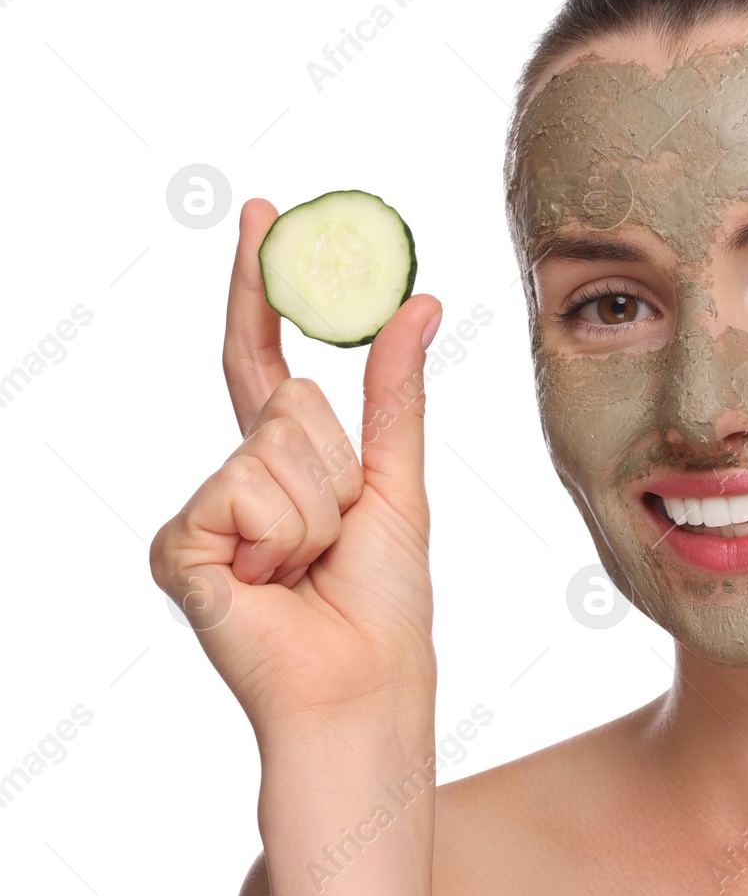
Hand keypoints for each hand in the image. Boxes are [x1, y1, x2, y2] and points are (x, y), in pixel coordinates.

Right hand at [149, 198, 443, 746]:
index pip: (263, 355)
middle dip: (337, 463)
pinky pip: (240, 493)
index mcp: (283, 459)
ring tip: (311, 565)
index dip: (259, 286)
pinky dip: (281, 538)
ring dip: (318, 508)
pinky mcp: (179, 550)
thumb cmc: (382, 599)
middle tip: (338, 534)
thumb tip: (420, 300)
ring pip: (272, 444)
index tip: (262, 211)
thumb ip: (396, 392)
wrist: (364, 684)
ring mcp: (203, 512)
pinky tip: (271, 584)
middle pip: (290, 400)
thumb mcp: (398, 480)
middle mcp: (235, 475)